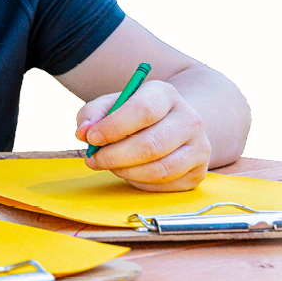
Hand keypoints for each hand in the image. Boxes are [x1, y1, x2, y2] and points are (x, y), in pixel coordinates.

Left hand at [75, 80, 211, 191]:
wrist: (173, 125)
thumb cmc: (135, 116)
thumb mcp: (112, 105)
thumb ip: (92, 114)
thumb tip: (83, 132)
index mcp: (166, 94)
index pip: (143, 110)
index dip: (114, 127)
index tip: (91, 138)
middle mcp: (189, 119)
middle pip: (151, 145)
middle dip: (115, 156)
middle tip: (94, 159)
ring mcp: (199, 147)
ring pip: (159, 169)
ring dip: (126, 172)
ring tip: (110, 165)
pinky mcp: (199, 172)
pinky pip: (165, 185)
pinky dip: (141, 183)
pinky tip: (131, 172)